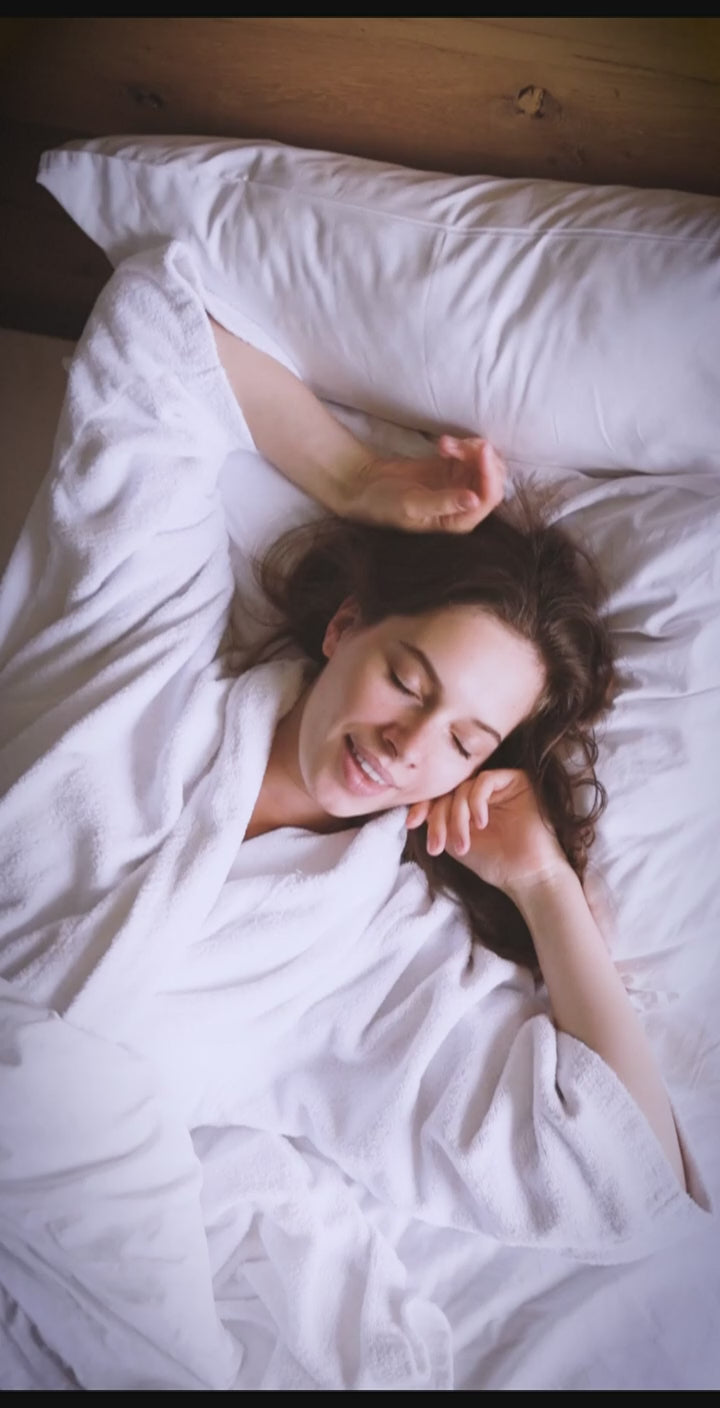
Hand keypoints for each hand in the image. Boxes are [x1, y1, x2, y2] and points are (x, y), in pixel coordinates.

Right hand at [343, 436, 505, 533]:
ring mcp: (461, 484)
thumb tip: (475, 500)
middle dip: (481, 457)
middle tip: (456, 445)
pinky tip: (441, 444)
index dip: (490, 473)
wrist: (366, 487)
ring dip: (469, 447)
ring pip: (484, 462)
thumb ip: (443, 503)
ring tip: (443, 444)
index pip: (488, 498)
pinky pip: (471, 453)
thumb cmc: (384, 505)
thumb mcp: (411, 506)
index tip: (480, 448)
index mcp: (459, 521)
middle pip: (493, 478)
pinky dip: (460, 443)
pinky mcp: (454, 468)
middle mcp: (466, 504)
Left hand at [406, 768, 568, 899]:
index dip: (423, 807)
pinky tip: (480, 823)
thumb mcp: (455, 842)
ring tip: (462, 844)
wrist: (529, 877)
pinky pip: (485, 780)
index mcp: (468, 804)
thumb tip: (415, 808)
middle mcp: (482, 792)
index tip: (410, 823)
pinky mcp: (516, 780)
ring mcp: (499, 786)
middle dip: (438, 817)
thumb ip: (438, 822)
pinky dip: (476, 801)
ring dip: (457, 816)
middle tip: (437, 844)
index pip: (440, 796)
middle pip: (449, 790)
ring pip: (464, 787)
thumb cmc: (495, 864)